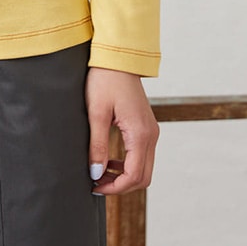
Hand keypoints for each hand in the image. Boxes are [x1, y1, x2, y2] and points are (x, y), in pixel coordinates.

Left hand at [85, 66, 158, 194]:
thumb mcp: (97, 113)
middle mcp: (151, 135)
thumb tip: (96, 174)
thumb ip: (97, 146)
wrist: (118, 57)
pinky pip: (142, 155)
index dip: (115, 188)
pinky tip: (109, 161)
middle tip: (96, 184)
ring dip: (124, 176)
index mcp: (140, 134)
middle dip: (120, 186)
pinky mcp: (146, 127)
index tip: (95, 187)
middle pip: (143, 177)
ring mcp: (151, 131)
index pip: (134, 176)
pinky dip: (128, 164)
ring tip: (99, 173)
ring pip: (144, 168)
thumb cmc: (105, 80)